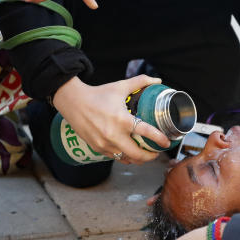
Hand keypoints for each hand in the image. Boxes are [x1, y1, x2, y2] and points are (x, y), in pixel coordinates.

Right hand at [51, 75, 172, 162]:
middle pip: (137, 155)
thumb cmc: (97, 94)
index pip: (146, 132)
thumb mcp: (120, 86)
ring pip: (126, 159)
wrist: (73, 102)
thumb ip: (140, 82)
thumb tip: (157, 81)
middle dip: (150, 156)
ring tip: (145, 154)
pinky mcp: (97, 148)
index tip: (167, 142)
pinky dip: (124, 156)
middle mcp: (113, 134)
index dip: (159, 139)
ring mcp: (104, 143)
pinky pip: (115, 157)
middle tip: (157, 152)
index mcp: (122, 120)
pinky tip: (129, 153)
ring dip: (138, 159)